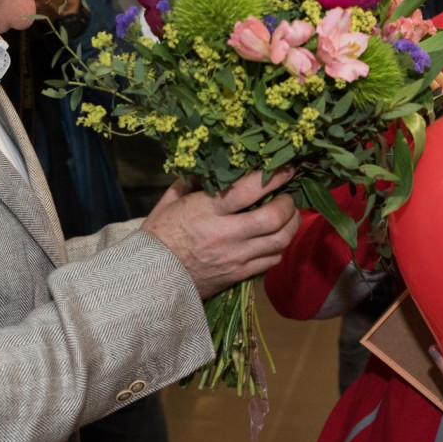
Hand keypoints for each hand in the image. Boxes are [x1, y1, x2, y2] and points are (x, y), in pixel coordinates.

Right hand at [141, 169, 299, 297]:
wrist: (151, 278)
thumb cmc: (158, 235)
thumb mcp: (170, 201)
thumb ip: (192, 181)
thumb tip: (211, 163)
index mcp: (206, 211)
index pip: (249, 191)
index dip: (273, 178)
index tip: (286, 169)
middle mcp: (226, 235)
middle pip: (273, 219)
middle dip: (288, 204)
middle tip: (288, 196)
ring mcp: (236, 258)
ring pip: (280, 242)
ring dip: (291, 226)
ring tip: (289, 216)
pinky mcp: (239, 275)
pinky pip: (271, 261)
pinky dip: (279, 247)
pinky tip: (274, 238)